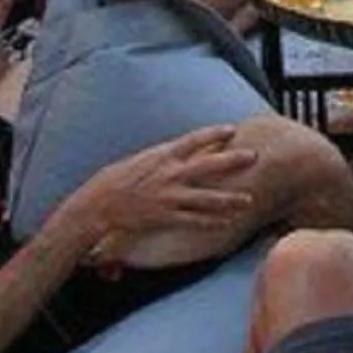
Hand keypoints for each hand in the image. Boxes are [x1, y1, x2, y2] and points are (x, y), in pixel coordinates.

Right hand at [71, 125, 259, 261]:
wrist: (98, 205)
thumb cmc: (117, 180)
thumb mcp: (141, 160)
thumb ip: (165, 156)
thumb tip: (184, 149)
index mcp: (162, 155)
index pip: (194, 139)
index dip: (214, 133)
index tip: (232, 130)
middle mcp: (169, 174)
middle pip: (208, 165)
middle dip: (233, 160)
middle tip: (254, 156)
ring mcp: (169, 196)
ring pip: (207, 198)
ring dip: (230, 199)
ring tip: (249, 200)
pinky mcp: (166, 217)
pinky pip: (195, 220)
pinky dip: (212, 221)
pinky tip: (227, 223)